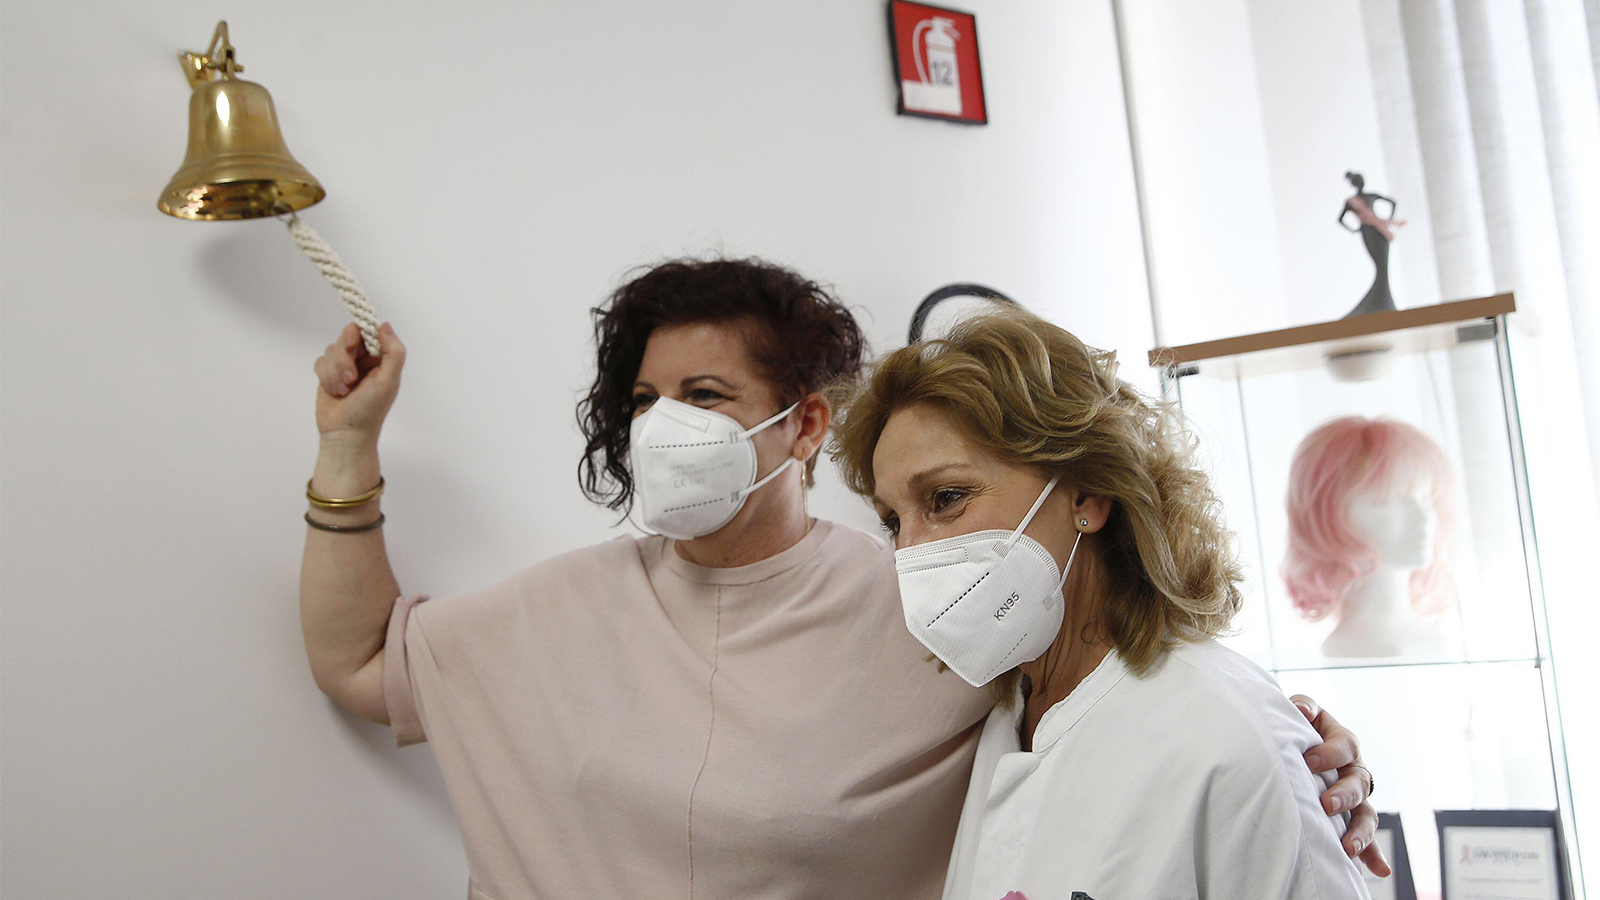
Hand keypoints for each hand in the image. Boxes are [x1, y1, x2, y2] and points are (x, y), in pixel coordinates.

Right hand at [314, 322, 405, 440]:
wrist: (346, 433)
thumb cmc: (370, 410)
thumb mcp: (388, 381)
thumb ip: (393, 352)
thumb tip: (384, 325)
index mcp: (381, 358)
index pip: (369, 330)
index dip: (358, 333)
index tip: (353, 345)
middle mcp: (364, 359)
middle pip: (347, 336)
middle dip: (345, 358)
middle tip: (351, 378)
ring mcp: (345, 365)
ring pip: (332, 349)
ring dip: (336, 372)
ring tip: (345, 391)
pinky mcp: (329, 374)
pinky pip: (320, 362)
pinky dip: (327, 377)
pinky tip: (336, 393)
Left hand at [1293, 694, 1390, 877]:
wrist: (1297, 741)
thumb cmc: (1300, 725)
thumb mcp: (1304, 711)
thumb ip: (1304, 707)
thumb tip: (1302, 710)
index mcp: (1344, 742)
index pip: (1344, 747)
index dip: (1328, 754)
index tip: (1309, 762)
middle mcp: (1354, 770)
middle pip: (1358, 783)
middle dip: (1344, 795)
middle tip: (1327, 805)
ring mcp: (1355, 796)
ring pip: (1366, 813)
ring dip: (1360, 832)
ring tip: (1348, 847)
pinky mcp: (1351, 816)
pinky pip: (1366, 837)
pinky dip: (1373, 853)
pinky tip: (1379, 870)